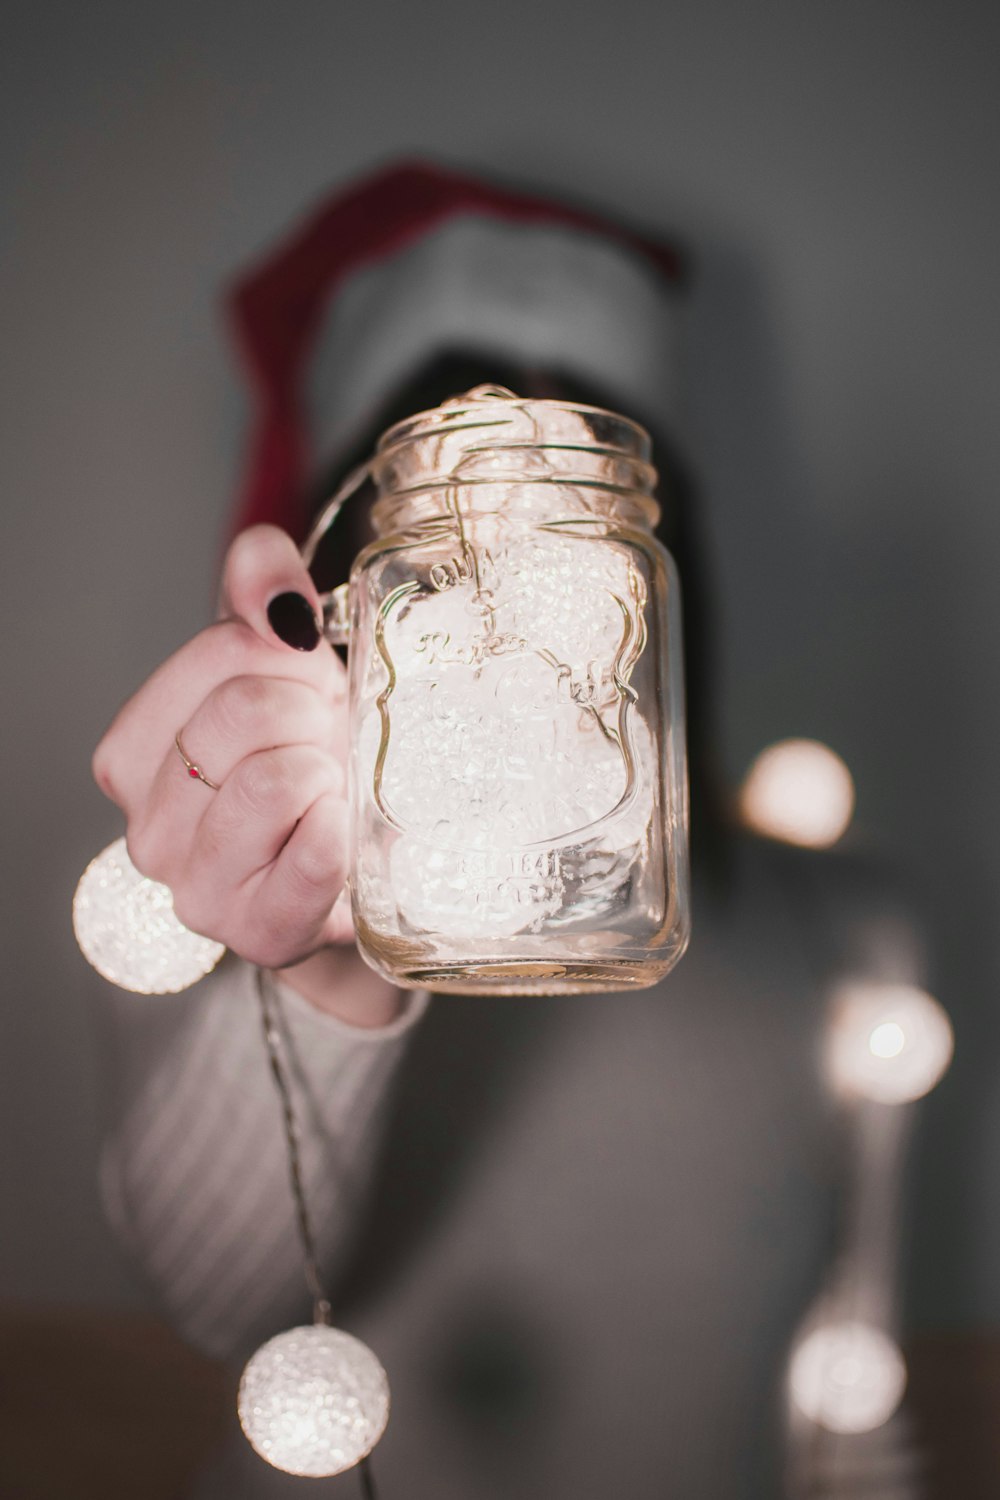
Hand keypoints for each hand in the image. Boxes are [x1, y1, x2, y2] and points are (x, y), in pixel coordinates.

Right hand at [93, 526, 401, 1024]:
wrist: (358, 874)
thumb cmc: (315, 768)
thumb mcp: (288, 672)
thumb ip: (262, 600)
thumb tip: (259, 556)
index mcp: (137, 750)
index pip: (222, 650)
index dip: (289, 656)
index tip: (307, 685)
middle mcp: (149, 824)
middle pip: (244, 712)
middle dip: (312, 712)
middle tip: (328, 744)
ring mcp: (196, 888)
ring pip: (273, 778)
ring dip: (329, 772)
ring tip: (334, 791)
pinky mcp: (259, 932)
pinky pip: (310, 856)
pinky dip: (341, 831)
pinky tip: (342, 829)